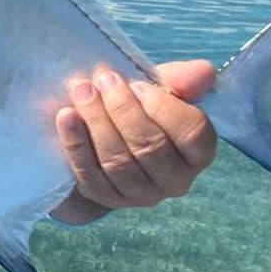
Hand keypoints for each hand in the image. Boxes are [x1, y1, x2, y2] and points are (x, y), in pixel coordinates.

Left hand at [51, 61, 216, 224]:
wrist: (103, 140)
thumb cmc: (138, 110)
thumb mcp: (158, 90)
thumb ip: (179, 80)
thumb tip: (204, 71)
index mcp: (197, 152)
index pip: (193, 133)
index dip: (163, 107)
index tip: (137, 84)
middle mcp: (175, 180)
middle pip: (151, 148)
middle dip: (123, 110)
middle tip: (103, 80)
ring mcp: (141, 195)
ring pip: (119, 162)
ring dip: (97, 123)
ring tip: (81, 92)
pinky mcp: (107, 199)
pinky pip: (91, 175)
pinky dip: (76, 143)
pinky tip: (66, 117)